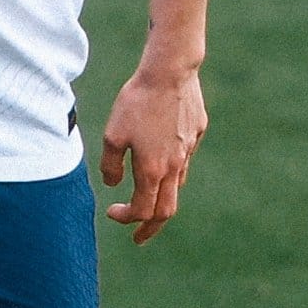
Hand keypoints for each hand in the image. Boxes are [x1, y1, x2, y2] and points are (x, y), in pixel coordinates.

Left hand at [99, 66, 207, 244]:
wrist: (170, 71)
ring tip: (147, 197)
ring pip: (177, 185)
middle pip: (167, 210)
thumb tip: (113, 184)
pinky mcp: (196, 132)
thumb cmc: (138, 101)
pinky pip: (184, 158)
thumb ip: (111, 165)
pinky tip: (160, 157)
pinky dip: (171, 169)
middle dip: (151, 228)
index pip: (143, 210)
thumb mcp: (113, 134)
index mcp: (153, 170)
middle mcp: (174, 166)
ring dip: (161, 197)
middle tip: (138, 236)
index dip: (126, 218)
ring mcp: (189, 150)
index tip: (112, 213)